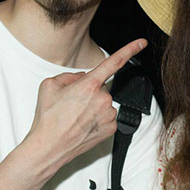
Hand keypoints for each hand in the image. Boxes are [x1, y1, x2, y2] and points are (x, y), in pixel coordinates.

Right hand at [26, 39, 147, 167]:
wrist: (49, 147)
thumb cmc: (48, 119)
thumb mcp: (50, 86)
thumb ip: (69, 76)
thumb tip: (80, 78)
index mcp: (89, 85)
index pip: (114, 62)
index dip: (130, 50)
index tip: (141, 43)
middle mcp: (102, 99)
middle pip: (100, 87)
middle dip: (89, 91)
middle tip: (72, 104)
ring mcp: (108, 115)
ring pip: (103, 103)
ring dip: (92, 106)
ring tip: (75, 116)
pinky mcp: (110, 129)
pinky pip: (106, 117)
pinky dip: (96, 119)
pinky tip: (83, 124)